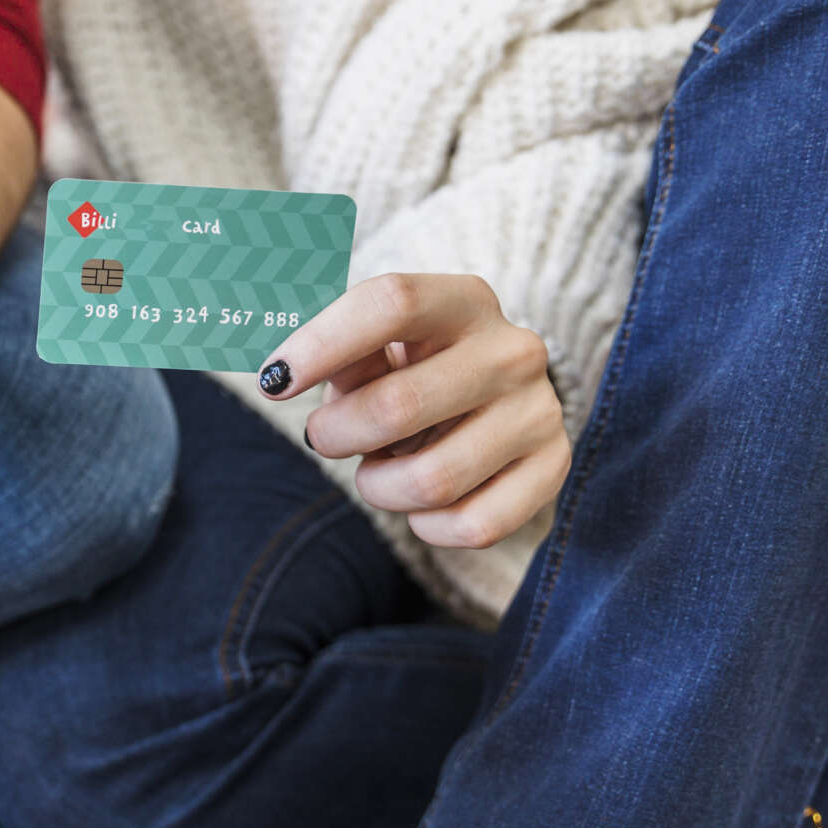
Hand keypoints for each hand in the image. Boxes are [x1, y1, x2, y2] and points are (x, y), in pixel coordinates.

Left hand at [259, 274, 569, 549]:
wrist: (494, 403)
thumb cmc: (412, 371)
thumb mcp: (376, 349)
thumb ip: (340, 355)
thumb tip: (285, 375)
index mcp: (463, 300)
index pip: (391, 302)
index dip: (322, 343)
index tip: (274, 381)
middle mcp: (512, 350)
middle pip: (399, 405)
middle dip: (339, 434)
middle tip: (325, 437)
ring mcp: (539, 410)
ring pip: (433, 480)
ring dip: (380, 487)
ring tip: (379, 470)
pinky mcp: (553, 467)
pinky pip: (474, 525)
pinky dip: (428, 526)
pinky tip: (423, 505)